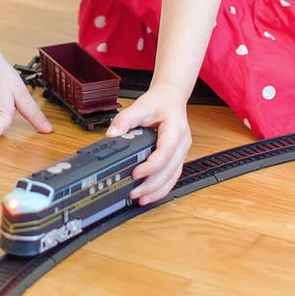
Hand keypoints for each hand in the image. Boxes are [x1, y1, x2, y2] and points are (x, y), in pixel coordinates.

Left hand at [105, 82, 191, 205]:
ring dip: (157, 190)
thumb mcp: (140, 106)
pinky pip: (173, 177)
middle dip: (152, 185)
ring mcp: (182, 152)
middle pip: (170, 170)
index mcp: (175, 129)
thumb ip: (125, 119)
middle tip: (133, 192)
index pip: (165, 152)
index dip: (151, 166)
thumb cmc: (160, 102)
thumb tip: (112, 135)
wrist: (171, 97)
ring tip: (140, 198)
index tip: (135, 173)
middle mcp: (182, 143)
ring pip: (173, 177)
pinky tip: (150, 194)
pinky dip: (162, 188)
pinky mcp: (178, 158)